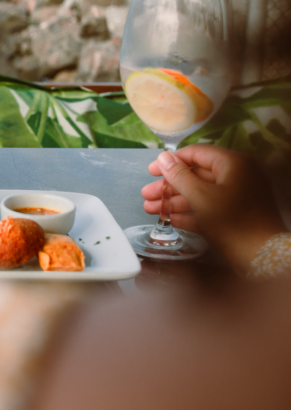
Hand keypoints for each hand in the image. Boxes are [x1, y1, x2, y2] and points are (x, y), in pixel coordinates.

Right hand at [141, 144, 286, 273]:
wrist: (265, 258)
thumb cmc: (234, 223)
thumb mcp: (200, 196)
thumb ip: (179, 175)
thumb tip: (163, 157)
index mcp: (233, 164)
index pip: (196, 153)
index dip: (171, 162)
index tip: (151, 171)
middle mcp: (238, 176)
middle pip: (196, 175)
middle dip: (169, 186)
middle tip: (147, 194)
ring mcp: (238, 197)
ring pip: (200, 193)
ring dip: (175, 201)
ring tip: (151, 210)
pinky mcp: (237, 215)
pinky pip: (209, 208)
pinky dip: (190, 213)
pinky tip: (171, 221)